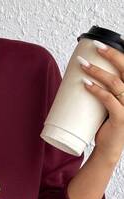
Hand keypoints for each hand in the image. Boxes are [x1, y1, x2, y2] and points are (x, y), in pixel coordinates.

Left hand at [78, 40, 123, 162]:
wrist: (109, 150)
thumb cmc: (107, 125)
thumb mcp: (108, 104)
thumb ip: (103, 91)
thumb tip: (84, 76)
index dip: (118, 53)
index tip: (103, 44)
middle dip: (110, 55)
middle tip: (94, 47)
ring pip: (114, 82)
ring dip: (97, 72)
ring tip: (83, 65)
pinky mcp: (121, 118)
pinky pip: (109, 100)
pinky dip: (97, 91)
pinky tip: (86, 84)